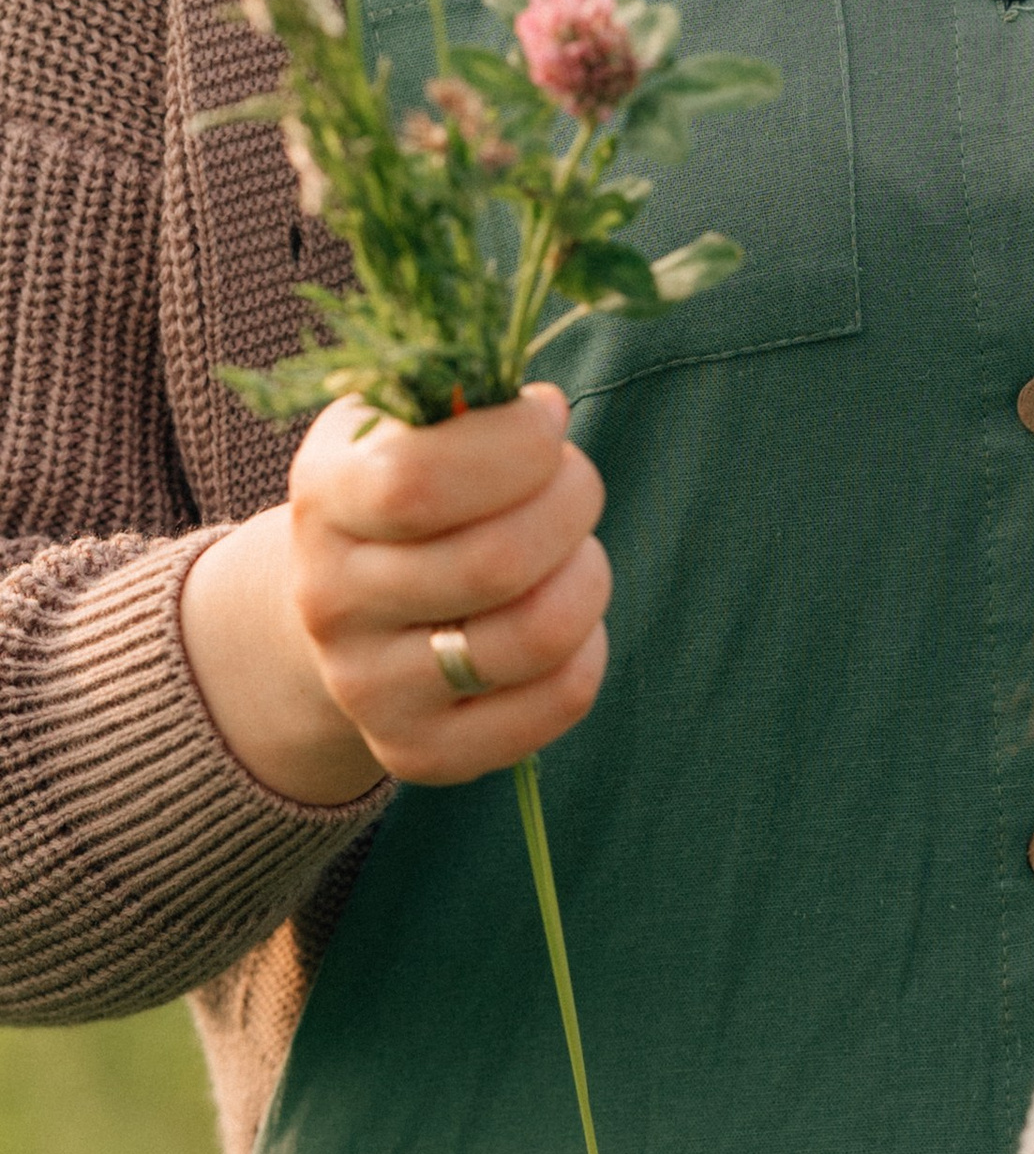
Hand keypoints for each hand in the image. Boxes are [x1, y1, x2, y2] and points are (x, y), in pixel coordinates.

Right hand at [180, 386, 610, 805]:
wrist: (343, 610)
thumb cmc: (404, 495)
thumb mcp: (407, 425)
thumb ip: (464, 401)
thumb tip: (537, 411)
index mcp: (324, 500)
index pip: (420, 481)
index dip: (517, 445)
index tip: (547, 419)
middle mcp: (331, 603)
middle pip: (498, 561)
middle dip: (573, 500)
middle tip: (573, 483)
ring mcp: (369, 689)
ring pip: (536, 633)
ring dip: (587, 574)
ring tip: (571, 550)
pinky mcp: (420, 753)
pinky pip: (557, 699)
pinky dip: (589, 647)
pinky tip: (561, 614)